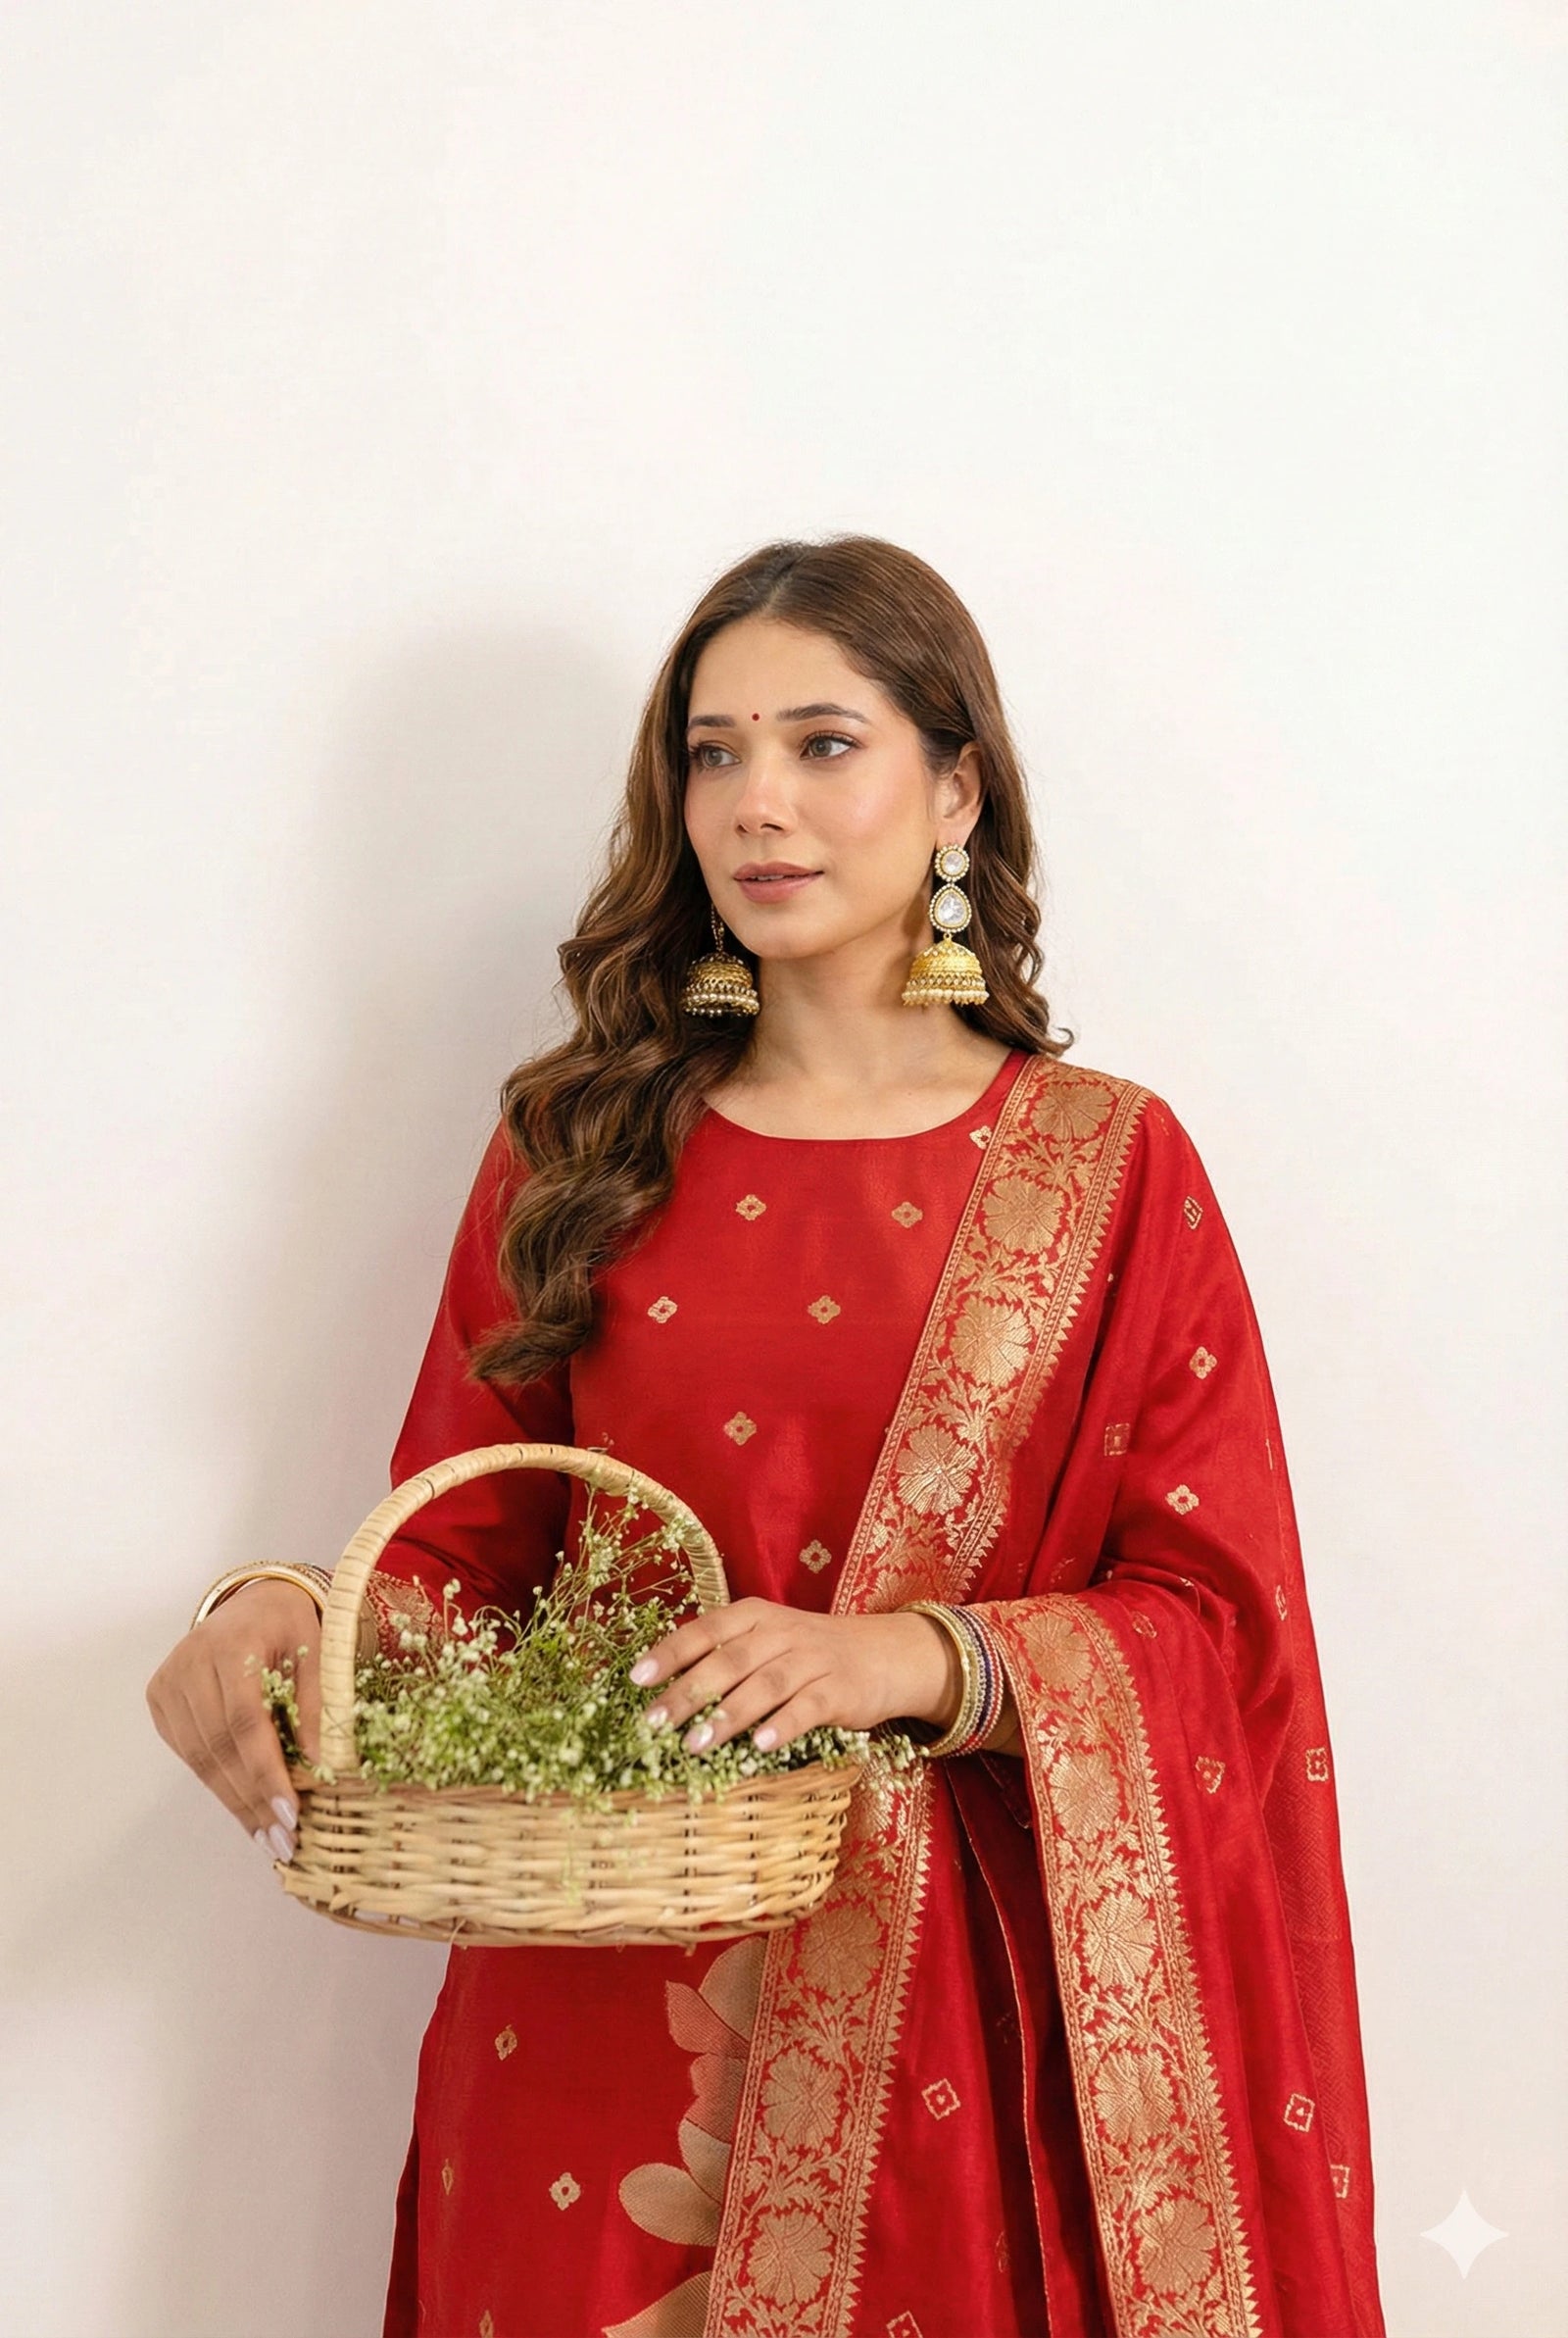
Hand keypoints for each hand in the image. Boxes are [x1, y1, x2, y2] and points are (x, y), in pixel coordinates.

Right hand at [145, 1581, 320, 1858]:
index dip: (267, 1773)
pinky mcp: (160, 1700)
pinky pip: (189, 1753)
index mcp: (231, 1645)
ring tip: (267, 1837)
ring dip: (235, 1802)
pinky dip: (218, 1784)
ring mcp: (168, 1683)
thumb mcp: (318, 1651)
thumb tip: (324, 1766)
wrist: (252, 1601)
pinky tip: (245, 1810)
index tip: (291, 1815)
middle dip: (254, 1800)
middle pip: (219, 1747)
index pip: (246, 1722)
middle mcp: (189, 1663)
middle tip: (284, 1841)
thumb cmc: (291, 1626)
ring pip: (200, 1758)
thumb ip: (317, 1704)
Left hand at [627, 1597, 959, 1754]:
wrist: (883, 1654)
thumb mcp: (766, 1641)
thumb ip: (724, 1657)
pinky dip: (782, 1726)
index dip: (669, 1653)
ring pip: (763, 1685)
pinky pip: (806, 1707)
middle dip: (687, 1693)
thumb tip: (662, 1692)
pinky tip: (760, 1747)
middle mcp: (780, 1632)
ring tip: (694, 1744)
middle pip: (728, 1660)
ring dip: (727, 1716)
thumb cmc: (808, 1653)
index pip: (705, 1630)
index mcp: (755, 1615)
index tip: (635, 1679)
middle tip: (652, 1723)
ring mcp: (812, 1659)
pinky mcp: (839, 1689)